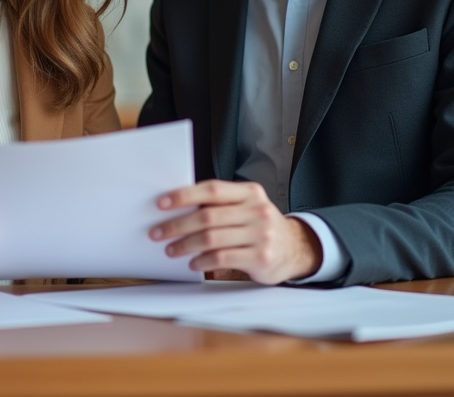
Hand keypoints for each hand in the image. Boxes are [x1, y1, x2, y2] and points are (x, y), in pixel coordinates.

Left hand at [149, 180, 321, 284]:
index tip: (162, 203)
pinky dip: (202, 261)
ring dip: (185, 245)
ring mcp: (261, 234)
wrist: (295, 248)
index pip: (212, 190)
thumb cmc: (260, 226)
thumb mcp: (247, 207)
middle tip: (158, 232)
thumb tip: (178, 208)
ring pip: (211, 238)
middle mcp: (257, 210)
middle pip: (208, 216)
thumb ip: (221, 205)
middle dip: (177, 225)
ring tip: (172, 250)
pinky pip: (222, 258)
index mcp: (249, 192)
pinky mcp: (260, 257)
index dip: (184, 195)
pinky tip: (193, 263)